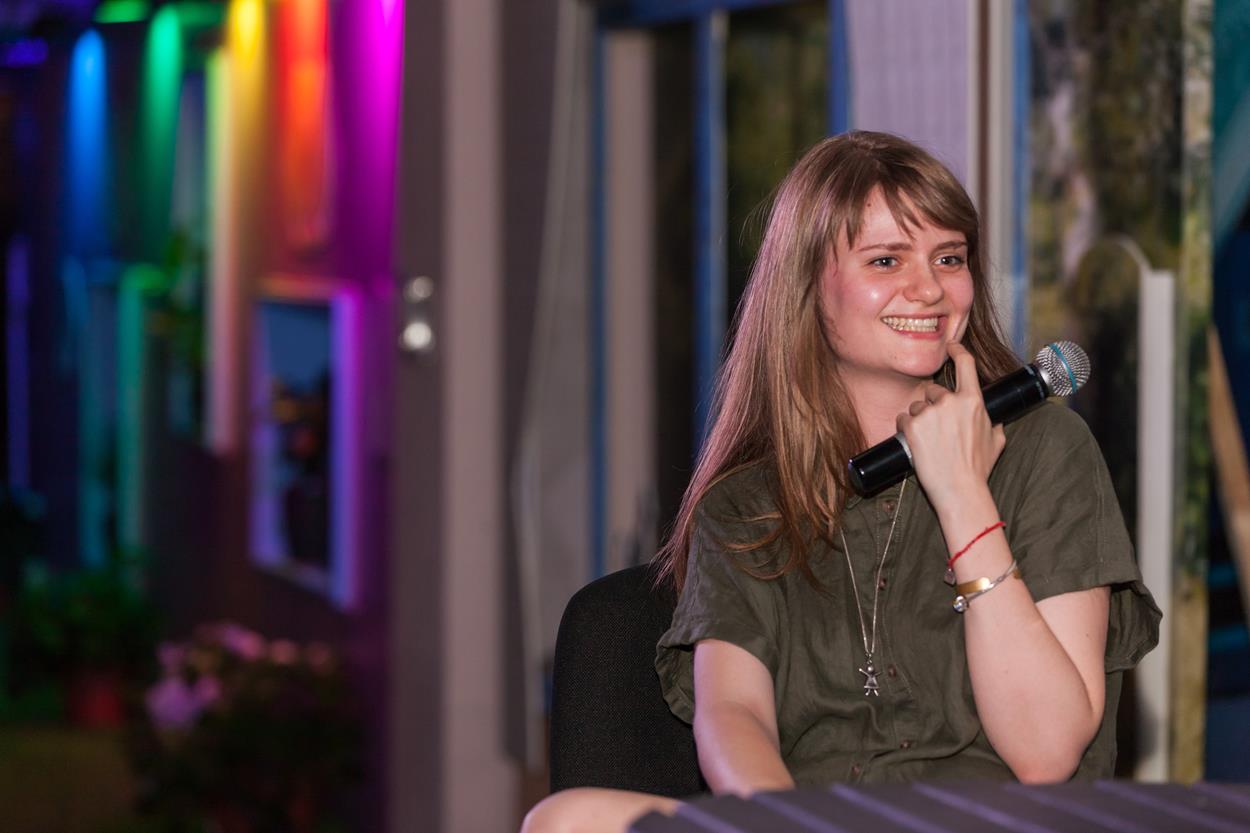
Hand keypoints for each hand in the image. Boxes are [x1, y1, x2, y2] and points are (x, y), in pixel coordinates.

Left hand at [895, 342, 1004, 509]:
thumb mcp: (996, 439)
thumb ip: (992, 421)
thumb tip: (992, 417)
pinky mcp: (912, 426)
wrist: (960, 489)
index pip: (965, 364)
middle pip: (933, 391)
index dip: (957, 350)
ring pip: (917, 407)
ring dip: (919, 419)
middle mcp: (951, 402)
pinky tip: (915, 444)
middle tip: (938, 430)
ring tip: (929, 442)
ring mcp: (930, 413)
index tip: (951, 345)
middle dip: (933, 406)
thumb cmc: (978, 468)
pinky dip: (906, 429)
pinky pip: (903, 419)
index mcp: (974, 400)